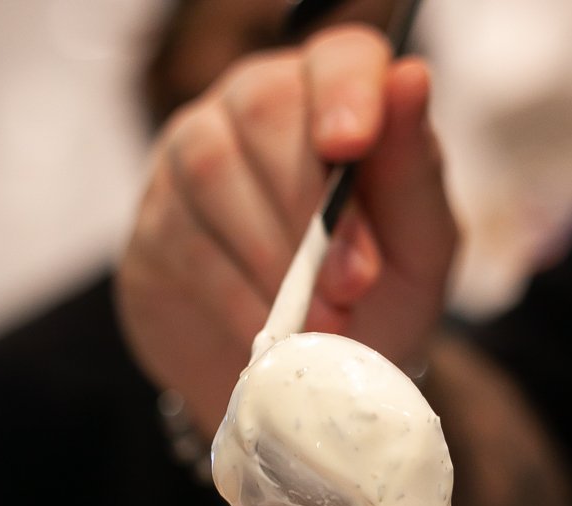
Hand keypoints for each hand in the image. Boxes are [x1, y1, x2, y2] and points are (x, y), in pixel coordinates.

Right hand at [117, 24, 458, 437]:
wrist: (306, 382)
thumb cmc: (372, 300)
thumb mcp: (418, 249)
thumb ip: (414, 171)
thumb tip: (411, 77)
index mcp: (332, 96)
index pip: (337, 57)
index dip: (344, 91)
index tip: (351, 145)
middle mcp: (252, 108)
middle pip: (263, 111)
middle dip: (310, 206)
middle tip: (351, 285)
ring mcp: (189, 161)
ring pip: (212, 174)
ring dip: (273, 259)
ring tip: (323, 323)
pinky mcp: (153, 228)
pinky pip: (185, 245)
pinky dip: (236, 299)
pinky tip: (270, 337)